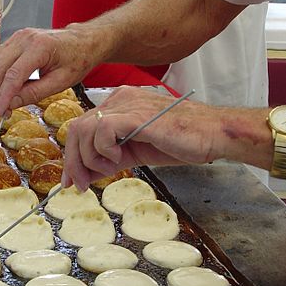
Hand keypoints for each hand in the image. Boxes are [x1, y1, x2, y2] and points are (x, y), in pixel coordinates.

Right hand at [0, 27, 94, 116]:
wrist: (82, 42)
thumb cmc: (77, 59)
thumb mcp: (61, 83)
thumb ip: (34, 93)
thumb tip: (10, 104)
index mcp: (40, 47)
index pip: (13, 74)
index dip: (3, 96)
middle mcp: (25, 38)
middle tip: (3, 112)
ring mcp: (17, 37)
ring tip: (6, 102)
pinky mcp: (14, 40)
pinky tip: (8, 88)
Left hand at [62, 86, 220, 190]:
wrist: (213, 135)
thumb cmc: (181, 142)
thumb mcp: (135, 153)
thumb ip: (109, 160)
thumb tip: (84, 177)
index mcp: (119, 105)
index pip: (82, 127)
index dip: (72, 155)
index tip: (72, 180)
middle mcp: (119, 100)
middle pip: (77, 128)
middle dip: (74, 162)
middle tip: (81, 185)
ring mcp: (127, 104)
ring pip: (85, 129)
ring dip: (90, 158)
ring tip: (111, 169)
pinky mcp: (137, 114)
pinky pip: (103, 129)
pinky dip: (104, 149)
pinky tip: (119, 158)